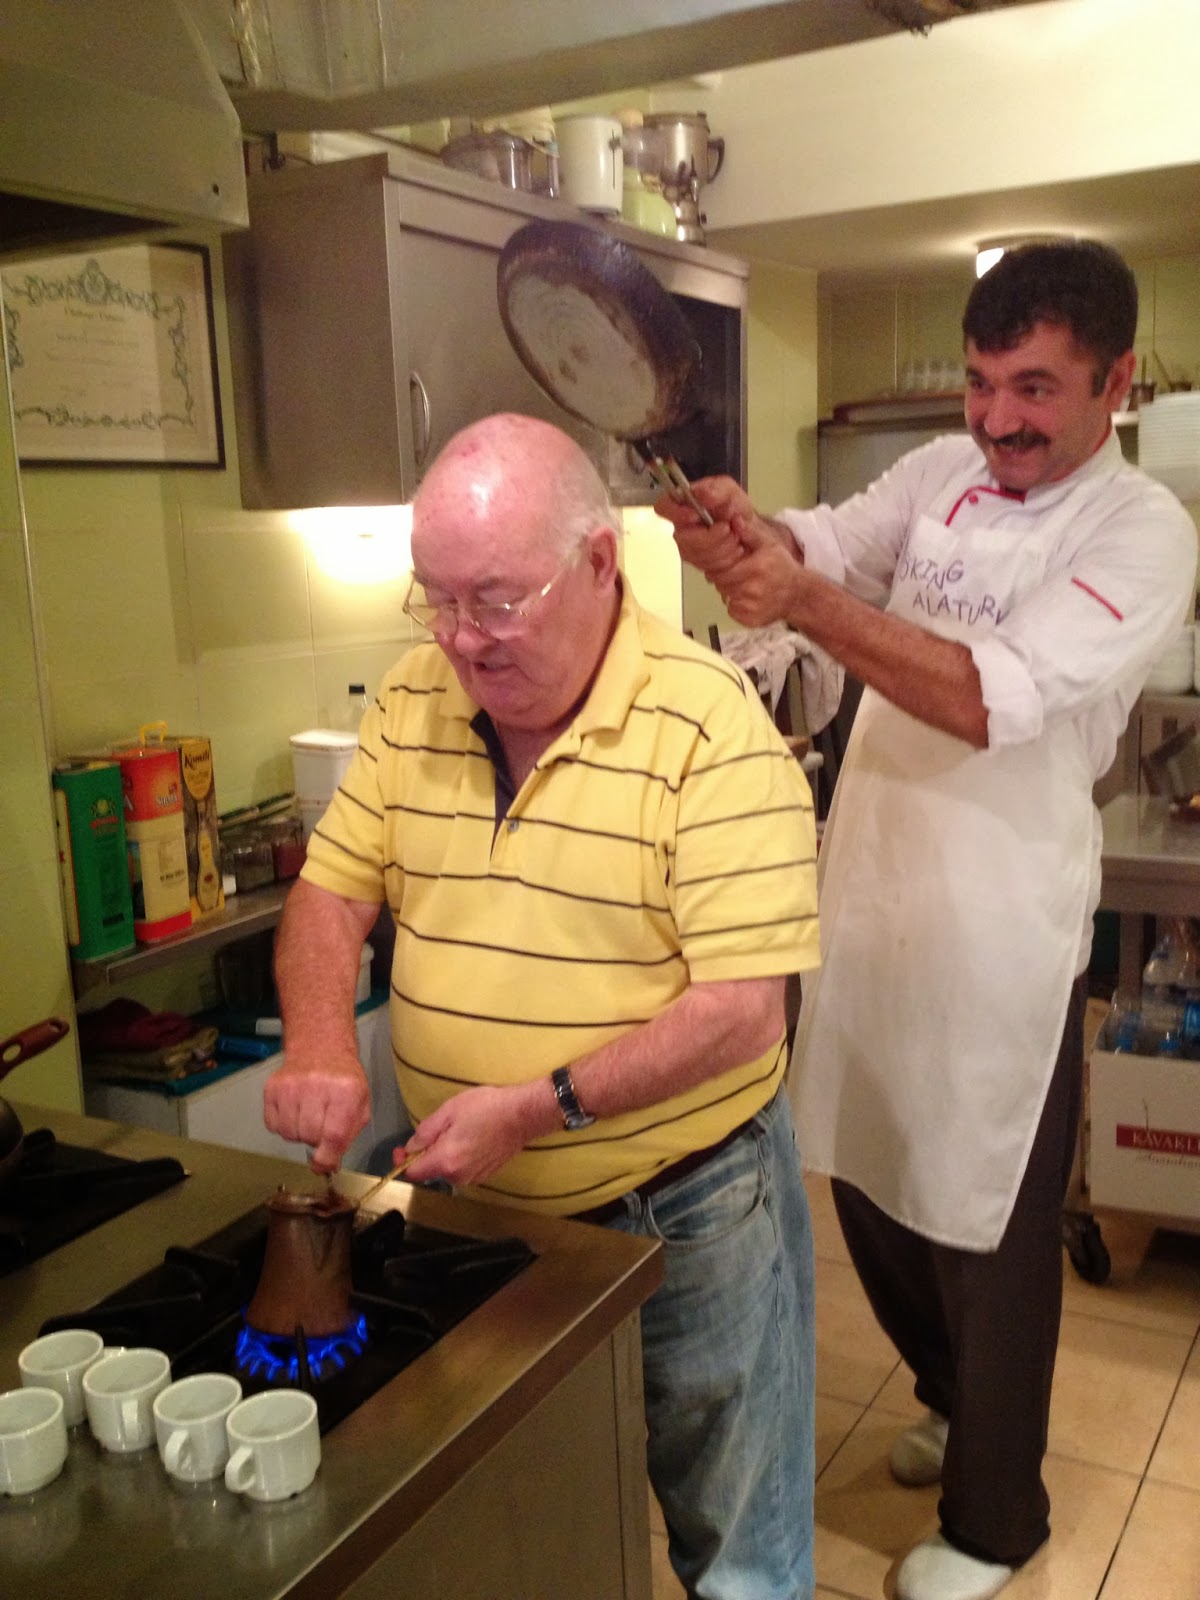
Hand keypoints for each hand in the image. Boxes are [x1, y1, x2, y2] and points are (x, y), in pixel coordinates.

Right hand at [263, 1050, 370, 1173]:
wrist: (321, 1047)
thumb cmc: (342, 1080)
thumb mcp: (359, 1104)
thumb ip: (348, 1136)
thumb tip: (329, 1165)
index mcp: (346, 1091)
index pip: (333, 1135)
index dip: (327, 1158)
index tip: (323, 1165)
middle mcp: (316, 1086)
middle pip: (309, 1136)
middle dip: (315, 1139)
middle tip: (321, 1124)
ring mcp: (291, 1086)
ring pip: (288, 1134)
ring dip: (298, 1132)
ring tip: (308, 1114)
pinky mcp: (272, 1087)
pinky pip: (272, 1125)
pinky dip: (283, 1125)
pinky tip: (294, 1109)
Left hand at [396, 1083, 542, 1186]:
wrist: (522, 1115)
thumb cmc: (487, 1108)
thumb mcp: (449, 1111)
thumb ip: (425, 1132)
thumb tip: (411, 1148)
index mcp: (446, 1161)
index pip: (413, 1173)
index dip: (404, 1162)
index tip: (403, 1149)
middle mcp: (458, 1176)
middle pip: (431, 1171)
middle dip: (429, 1153)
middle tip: (441, 1128)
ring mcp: (474, 1177)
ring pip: (448, 1169)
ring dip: (446, 1154)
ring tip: (459, 1130)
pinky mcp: (485, 1175)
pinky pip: (463, 1169)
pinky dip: (461, 1157)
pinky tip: (472, 1138)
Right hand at [653, 475, 754, 581]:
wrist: (753, 534)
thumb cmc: (737, 511)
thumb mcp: (732, 493)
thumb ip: (717, 490)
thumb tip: (701, 493)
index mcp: (685, 505)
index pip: (664, 507)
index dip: (677, 514)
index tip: (695, 516)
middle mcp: (683, 528)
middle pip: (683, 539)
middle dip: (711, 537)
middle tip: (728, 529)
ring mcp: (690, 549)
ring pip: (698, 557)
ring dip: (724, 549)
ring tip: (735, 539)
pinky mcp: (700, 564)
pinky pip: (709, 569)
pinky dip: (728, 560)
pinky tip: (734, 551)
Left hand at [716, 516, 804, 627]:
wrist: (798, 595)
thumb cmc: (782, 567)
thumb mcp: (770, 545)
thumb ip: (750, 533)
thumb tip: (734, 520)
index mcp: (755, 568)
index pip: (721, 569)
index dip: (719, 566)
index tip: (725, 564)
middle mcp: (752, 589)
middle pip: (721, 584)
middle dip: (723, 578)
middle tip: (735, 574)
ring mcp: (752, 607)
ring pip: (726, 597)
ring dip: (729, 591)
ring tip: (744, 585)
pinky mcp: (750, 620)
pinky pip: (732, 611)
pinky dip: (736, 605)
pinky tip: (748, 598)